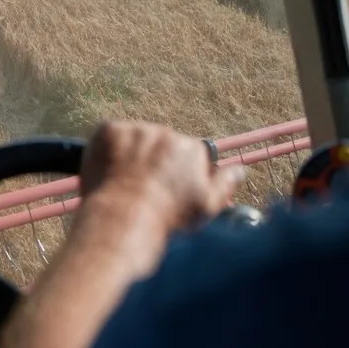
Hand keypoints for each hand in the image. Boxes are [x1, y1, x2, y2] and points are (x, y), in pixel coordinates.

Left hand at [80, 120, 245, 232]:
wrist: (124, 217)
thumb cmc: (167, 218)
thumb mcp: (208, 206)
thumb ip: (226, 183)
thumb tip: (240, 169)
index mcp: (192, 148)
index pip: (185, 153)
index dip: (176, 173)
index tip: (167, 189)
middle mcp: (166, 132)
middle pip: (159, 144)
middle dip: (153, 161)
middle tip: (142, 188)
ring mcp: (136, 129)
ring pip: (134, 139)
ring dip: (131, 154)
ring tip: (125, 183)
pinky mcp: (109, 130)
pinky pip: (109, 136)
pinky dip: (108, 150)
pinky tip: (109, 172)